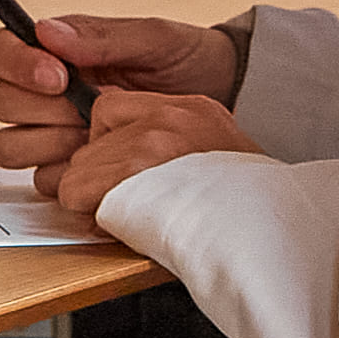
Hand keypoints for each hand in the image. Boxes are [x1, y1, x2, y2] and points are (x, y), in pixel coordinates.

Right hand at [0, 8, 246, 190]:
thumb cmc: (187, 61)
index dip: (15, 64)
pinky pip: (43, 181)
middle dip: (42, 108)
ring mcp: (53, 134)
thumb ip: (102, 37)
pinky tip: (106, 161)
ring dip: (50, 143)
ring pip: (8, 147)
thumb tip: (46, 32)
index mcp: (53, 53)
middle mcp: (44, 94)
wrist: (224, 102)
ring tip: (96, 135)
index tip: (57, 75)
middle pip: (0, 103)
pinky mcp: (69, 171)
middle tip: (87, 107)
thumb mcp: (154, 40)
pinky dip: (71, 175)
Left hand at [53, 89, 267, 229]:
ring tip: (132, 214)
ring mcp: (150, 142)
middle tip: (131, 202)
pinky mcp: (134, 173)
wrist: (264, 229)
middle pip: (90, 140)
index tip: (125, 172)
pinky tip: (119, 223)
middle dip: (100, 174)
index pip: (108, 107)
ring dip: (94, 196)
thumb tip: (119, 155)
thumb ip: (171, 142)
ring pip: (77, 169)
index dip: (109, 143)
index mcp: (188, 108)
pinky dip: (88, 213)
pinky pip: (74, 191)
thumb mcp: (216, 153)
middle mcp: (168, 117)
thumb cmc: (243, 207)